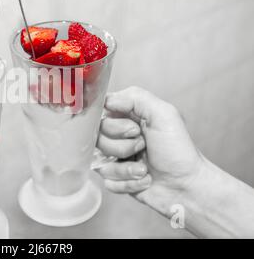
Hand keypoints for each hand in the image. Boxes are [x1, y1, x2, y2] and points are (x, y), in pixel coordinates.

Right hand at [95, 87, 204, 214]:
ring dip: (126, 167)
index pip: (100, 113)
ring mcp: (115, 158)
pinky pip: (107, 181)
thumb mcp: (164, 114)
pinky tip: (143, 179)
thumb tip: (107, 100)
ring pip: (100, 161)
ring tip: (144, 167)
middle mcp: (118, 136)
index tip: (133, 130)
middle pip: (97, 138)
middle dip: (123, 146)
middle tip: (143, 146)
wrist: (187, 186)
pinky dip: (128, 182)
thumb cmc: (179, 151)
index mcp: (128, 118)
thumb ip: (136, 97)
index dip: (113, 124)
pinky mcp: (115, 179)